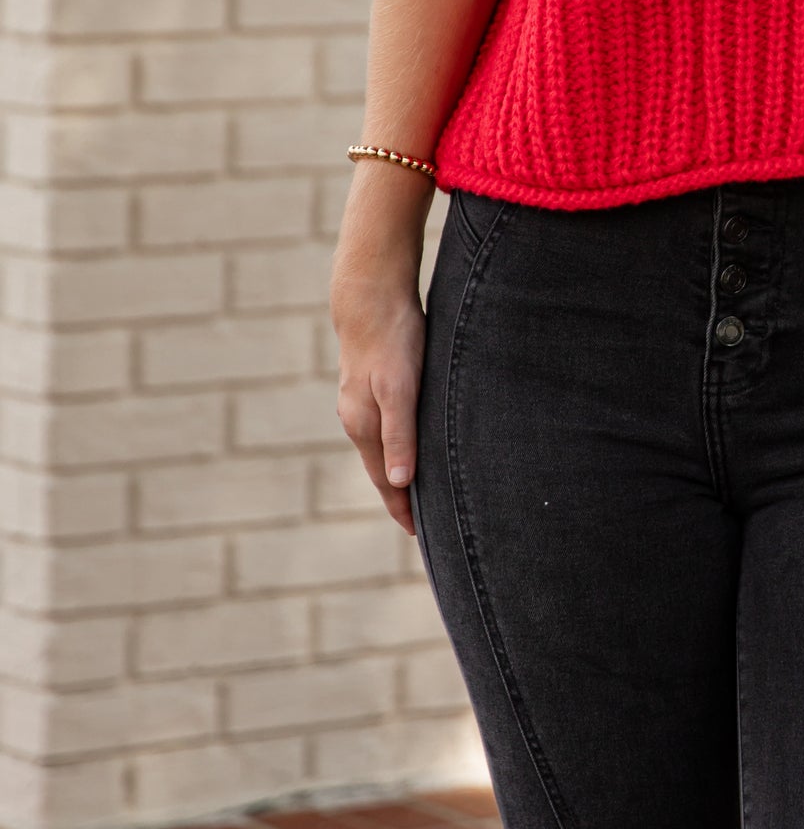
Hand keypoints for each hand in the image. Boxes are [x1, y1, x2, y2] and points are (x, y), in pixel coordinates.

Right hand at [330, 216, 426, 537]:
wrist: (370, 292)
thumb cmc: (392, 339)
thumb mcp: (400, 388)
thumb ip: (401, 434)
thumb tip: (402, 482)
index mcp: (365, 425)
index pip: (387, 480)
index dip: (402, 507)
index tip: (418, 536)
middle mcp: (357, 418)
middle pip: (382, 468)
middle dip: (399, 497)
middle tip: (420, 527)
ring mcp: (360, 401)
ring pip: (383, 447)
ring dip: (398, 471)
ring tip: (416, 492)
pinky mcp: (369, 382)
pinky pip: (385, 426)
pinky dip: (397, 444)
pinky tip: (409, 442)